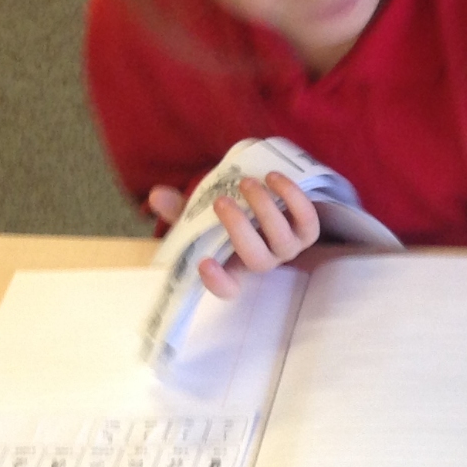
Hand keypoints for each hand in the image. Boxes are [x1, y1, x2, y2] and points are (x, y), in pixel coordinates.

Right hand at [148, 173, 320, 300]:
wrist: (276, 203)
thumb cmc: (237, 215)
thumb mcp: (204, 214)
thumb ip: (181, 209)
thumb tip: (158, 195)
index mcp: (236, 267)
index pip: (228, 288)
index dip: (217, 282)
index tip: (203, 263)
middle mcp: (265, 262)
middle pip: (256, 259)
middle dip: (238, 229)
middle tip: (220, 201)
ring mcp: (289, 248)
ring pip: (282, 238)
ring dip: (265, 209)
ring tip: (246, 184)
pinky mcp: (309, 231)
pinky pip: (307, 219)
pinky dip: (292, 198)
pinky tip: (274, 178)